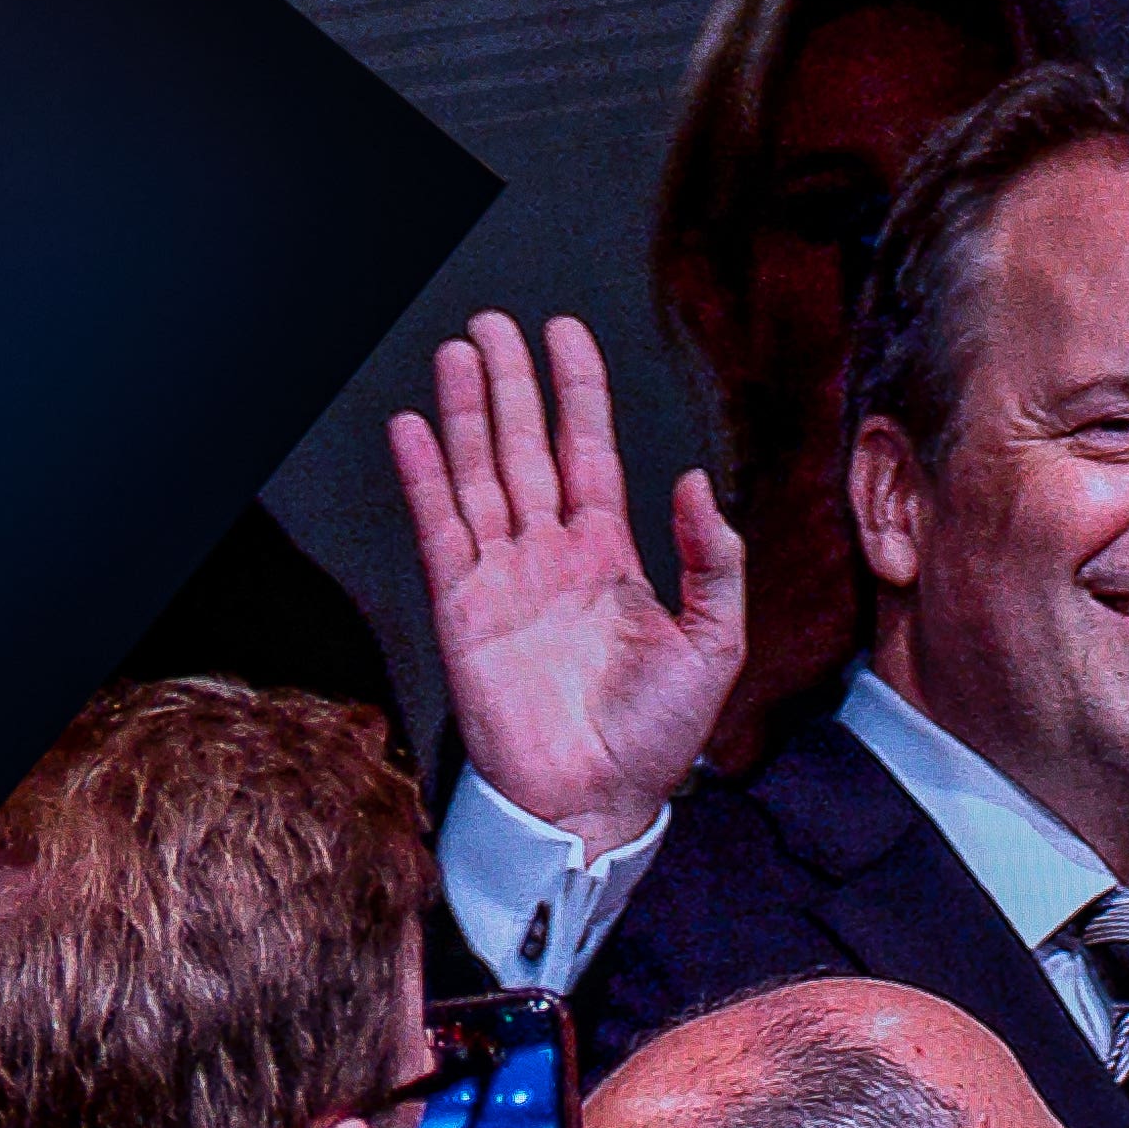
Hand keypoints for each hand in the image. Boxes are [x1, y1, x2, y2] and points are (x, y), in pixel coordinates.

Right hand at [388, 312, 744, 853]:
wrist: (595, 803)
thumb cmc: (657, 739)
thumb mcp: (716, 644)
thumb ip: (713, 561)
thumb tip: (695, 483)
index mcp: (610, 555)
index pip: (588, 449)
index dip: (576, 390)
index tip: (564, 335)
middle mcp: (550, 555)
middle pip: (524, 445)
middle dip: (510, 383)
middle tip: (494, 324)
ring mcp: (502, 577)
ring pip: (479, 473)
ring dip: (464, 413)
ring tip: (457, 353)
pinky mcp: (462, 608)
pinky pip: (438, 528)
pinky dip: (423, 476)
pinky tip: (412, 428)